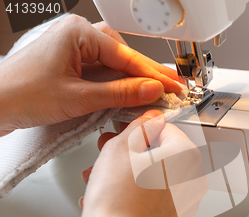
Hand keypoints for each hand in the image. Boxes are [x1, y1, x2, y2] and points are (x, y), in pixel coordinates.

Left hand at [0, 15, 183, 136]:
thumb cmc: (21, 94)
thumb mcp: (79, 97)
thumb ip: (120, 93)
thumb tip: (151, 90)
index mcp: (78, 33)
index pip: (127, 56)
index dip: (154, 75)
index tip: (173, 87)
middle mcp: (77, 35)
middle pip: (123, 55)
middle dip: (147, 75)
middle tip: (171, 89)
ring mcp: (73, 48)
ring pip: (114, 62)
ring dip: (133, 79)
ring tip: (155, 92)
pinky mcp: (70, 62)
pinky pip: (102, 69)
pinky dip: (117, 83)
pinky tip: (130, 92)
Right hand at [80, 110, 207, 216]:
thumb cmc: (118, 197)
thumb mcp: (121, 147)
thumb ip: (140, 126)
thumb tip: (151, 119)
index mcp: (186, 154)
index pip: (164, 128)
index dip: (138, 129)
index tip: (122, 133)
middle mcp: (193, 179)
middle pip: (161, 155)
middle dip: (131, 153)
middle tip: (108, 155)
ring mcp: (186, 203)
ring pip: (157, 178)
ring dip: (131, 175)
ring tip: (103, 179)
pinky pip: (157, 201)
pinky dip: (139, 197)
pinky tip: (116, 199)